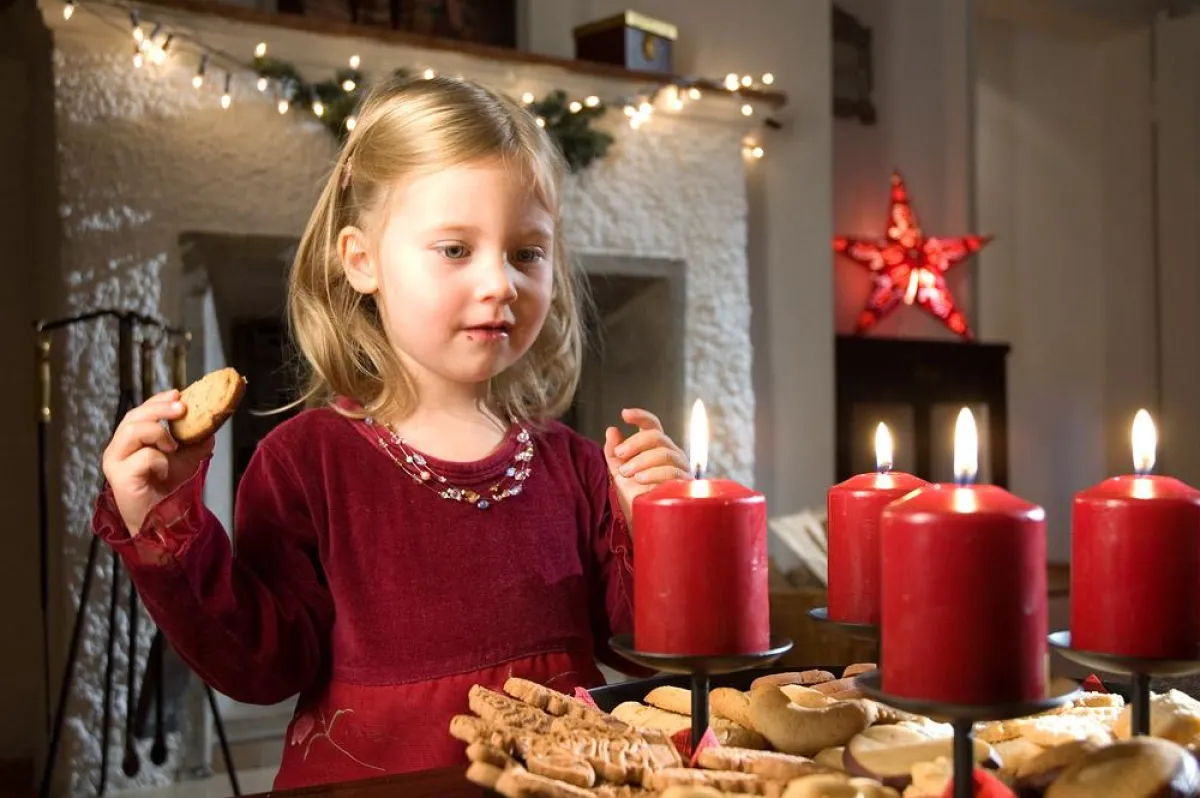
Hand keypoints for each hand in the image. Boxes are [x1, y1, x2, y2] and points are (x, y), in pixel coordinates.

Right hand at [101, 389, 214, 535]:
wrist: (162, 520)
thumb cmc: (168, 488)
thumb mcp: (187, 459)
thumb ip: (196, 441)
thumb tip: (210, 425)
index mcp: (131, 440)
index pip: (140, 412)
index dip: (158, 400)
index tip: (178, 393)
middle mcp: (119, 448)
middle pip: (133, 416)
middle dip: (159, 408)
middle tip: (182, 407)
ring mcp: (116, 462)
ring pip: (132, 430)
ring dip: (158, 432)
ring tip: (173, 446)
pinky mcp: (120, 477)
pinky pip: (143, 457)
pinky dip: (159, 460)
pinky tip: (163, 471)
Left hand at [604, 408, 689, 525]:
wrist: (646, 519)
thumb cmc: (635, 494)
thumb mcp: (620, 472)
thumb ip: (614, 452)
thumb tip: (612, 430)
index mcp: (655, 447)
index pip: (652, 425)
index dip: (640, 416)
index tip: (624, 414)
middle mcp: (671, 452)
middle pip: (656, 435)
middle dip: (635, 443)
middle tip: (618, 455)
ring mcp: (680, 466)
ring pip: (664, 453)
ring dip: (641, 460)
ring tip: (626, 473)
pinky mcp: (685, 482)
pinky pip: (672, 472)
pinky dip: (654, 473)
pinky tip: (640, 479)